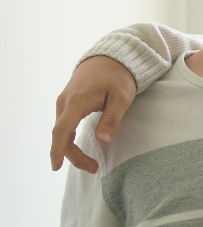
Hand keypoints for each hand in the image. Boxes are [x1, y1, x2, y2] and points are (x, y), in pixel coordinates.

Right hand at [50, 56, 137, 172]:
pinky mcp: (67, 102)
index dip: (58, 150)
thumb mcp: (122, 97)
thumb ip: (112, 119)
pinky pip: (64, 124)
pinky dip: (69, 139)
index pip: (62, 130)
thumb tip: (102, 141)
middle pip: (61, 134)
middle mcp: (65, 102)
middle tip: (93, 168)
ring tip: (90, 163)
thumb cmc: (118, 77)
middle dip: (73, 155)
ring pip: (61, 130)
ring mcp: (64, 101)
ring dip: (71, 148)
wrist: (110, 57)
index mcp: (77, 101)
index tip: (56, 167)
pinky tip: (78, 148)